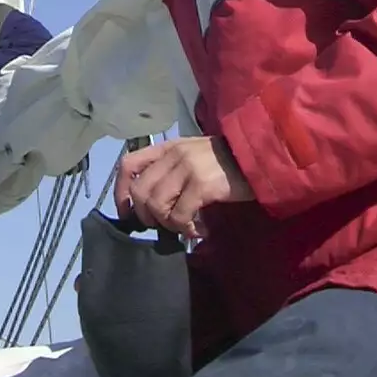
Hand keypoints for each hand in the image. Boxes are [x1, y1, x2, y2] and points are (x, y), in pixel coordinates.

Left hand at [114, 136, 251, 239]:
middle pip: (139, 191)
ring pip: (156, 205)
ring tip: (185, 226)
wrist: (256, 158)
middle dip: (146, 215)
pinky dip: (186, 229)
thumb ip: (169, 171)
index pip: (128, 164)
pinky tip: (199, 230)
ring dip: (168, 224)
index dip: (120, 192)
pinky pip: (179, 216)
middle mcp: (173, 154)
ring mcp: (187, 168)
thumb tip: (148, 203)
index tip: (127, 213)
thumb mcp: (191, 157)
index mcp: (166, 146)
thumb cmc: (223, 162)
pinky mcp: (201, 185)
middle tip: (164, 224)